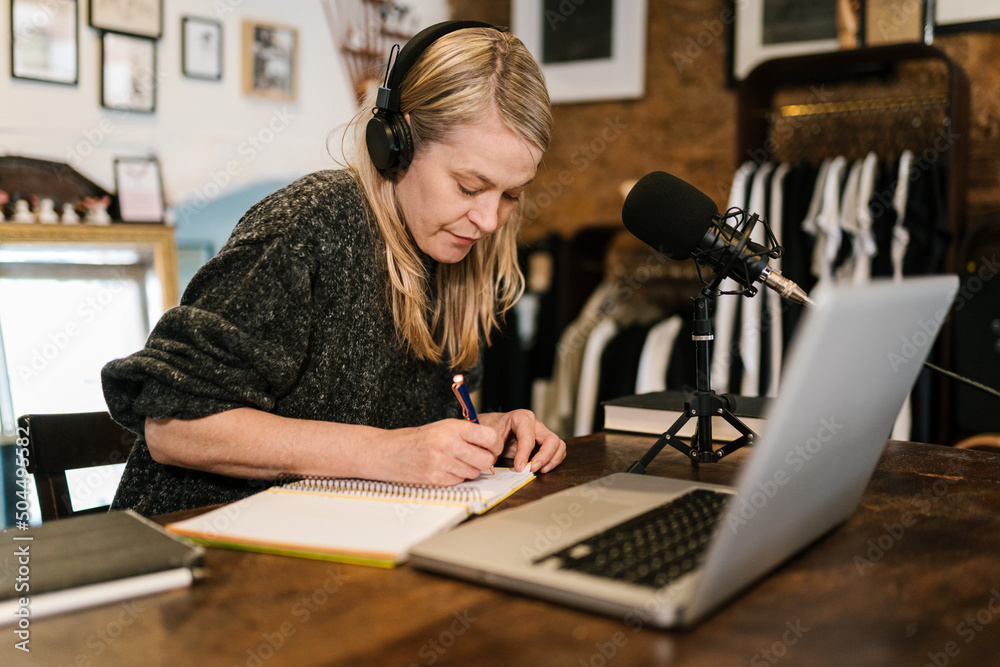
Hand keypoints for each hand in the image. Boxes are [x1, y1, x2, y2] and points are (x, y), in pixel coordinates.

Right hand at [379, 419, 503, 485]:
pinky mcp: (436, 479)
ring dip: (470, 470)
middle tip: (478, 457)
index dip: (495, 444)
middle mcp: (448, 445)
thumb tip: (493, 445)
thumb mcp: (443, 427)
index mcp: (452, 428)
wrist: (389, 452)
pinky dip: (457, 477)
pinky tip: (445, 469)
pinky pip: (460, 482)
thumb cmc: (418, 439)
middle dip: (485, 460)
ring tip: (455, 461)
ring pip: (474, 473)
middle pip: (485, 459)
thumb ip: (467, 433)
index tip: (493, 447)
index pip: (489, 437)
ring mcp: (442, 464)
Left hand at [478, 410, 565, 473]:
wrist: (490, 427)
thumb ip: (490, 449)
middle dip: (544, 457)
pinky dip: (554, 461)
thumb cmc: (490, 429)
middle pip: (551, 439)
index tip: (519, 468)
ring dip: (552, 460)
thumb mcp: (488, 437)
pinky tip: (542, 469)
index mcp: (521, 417)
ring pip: (558, 445)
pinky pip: (557, 450)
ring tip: (540, 470)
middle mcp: (535, 424)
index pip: (528, 437)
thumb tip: (493, 466)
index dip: (524, 454)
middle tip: (532, 469)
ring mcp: (541, 433)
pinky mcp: (543, 442)